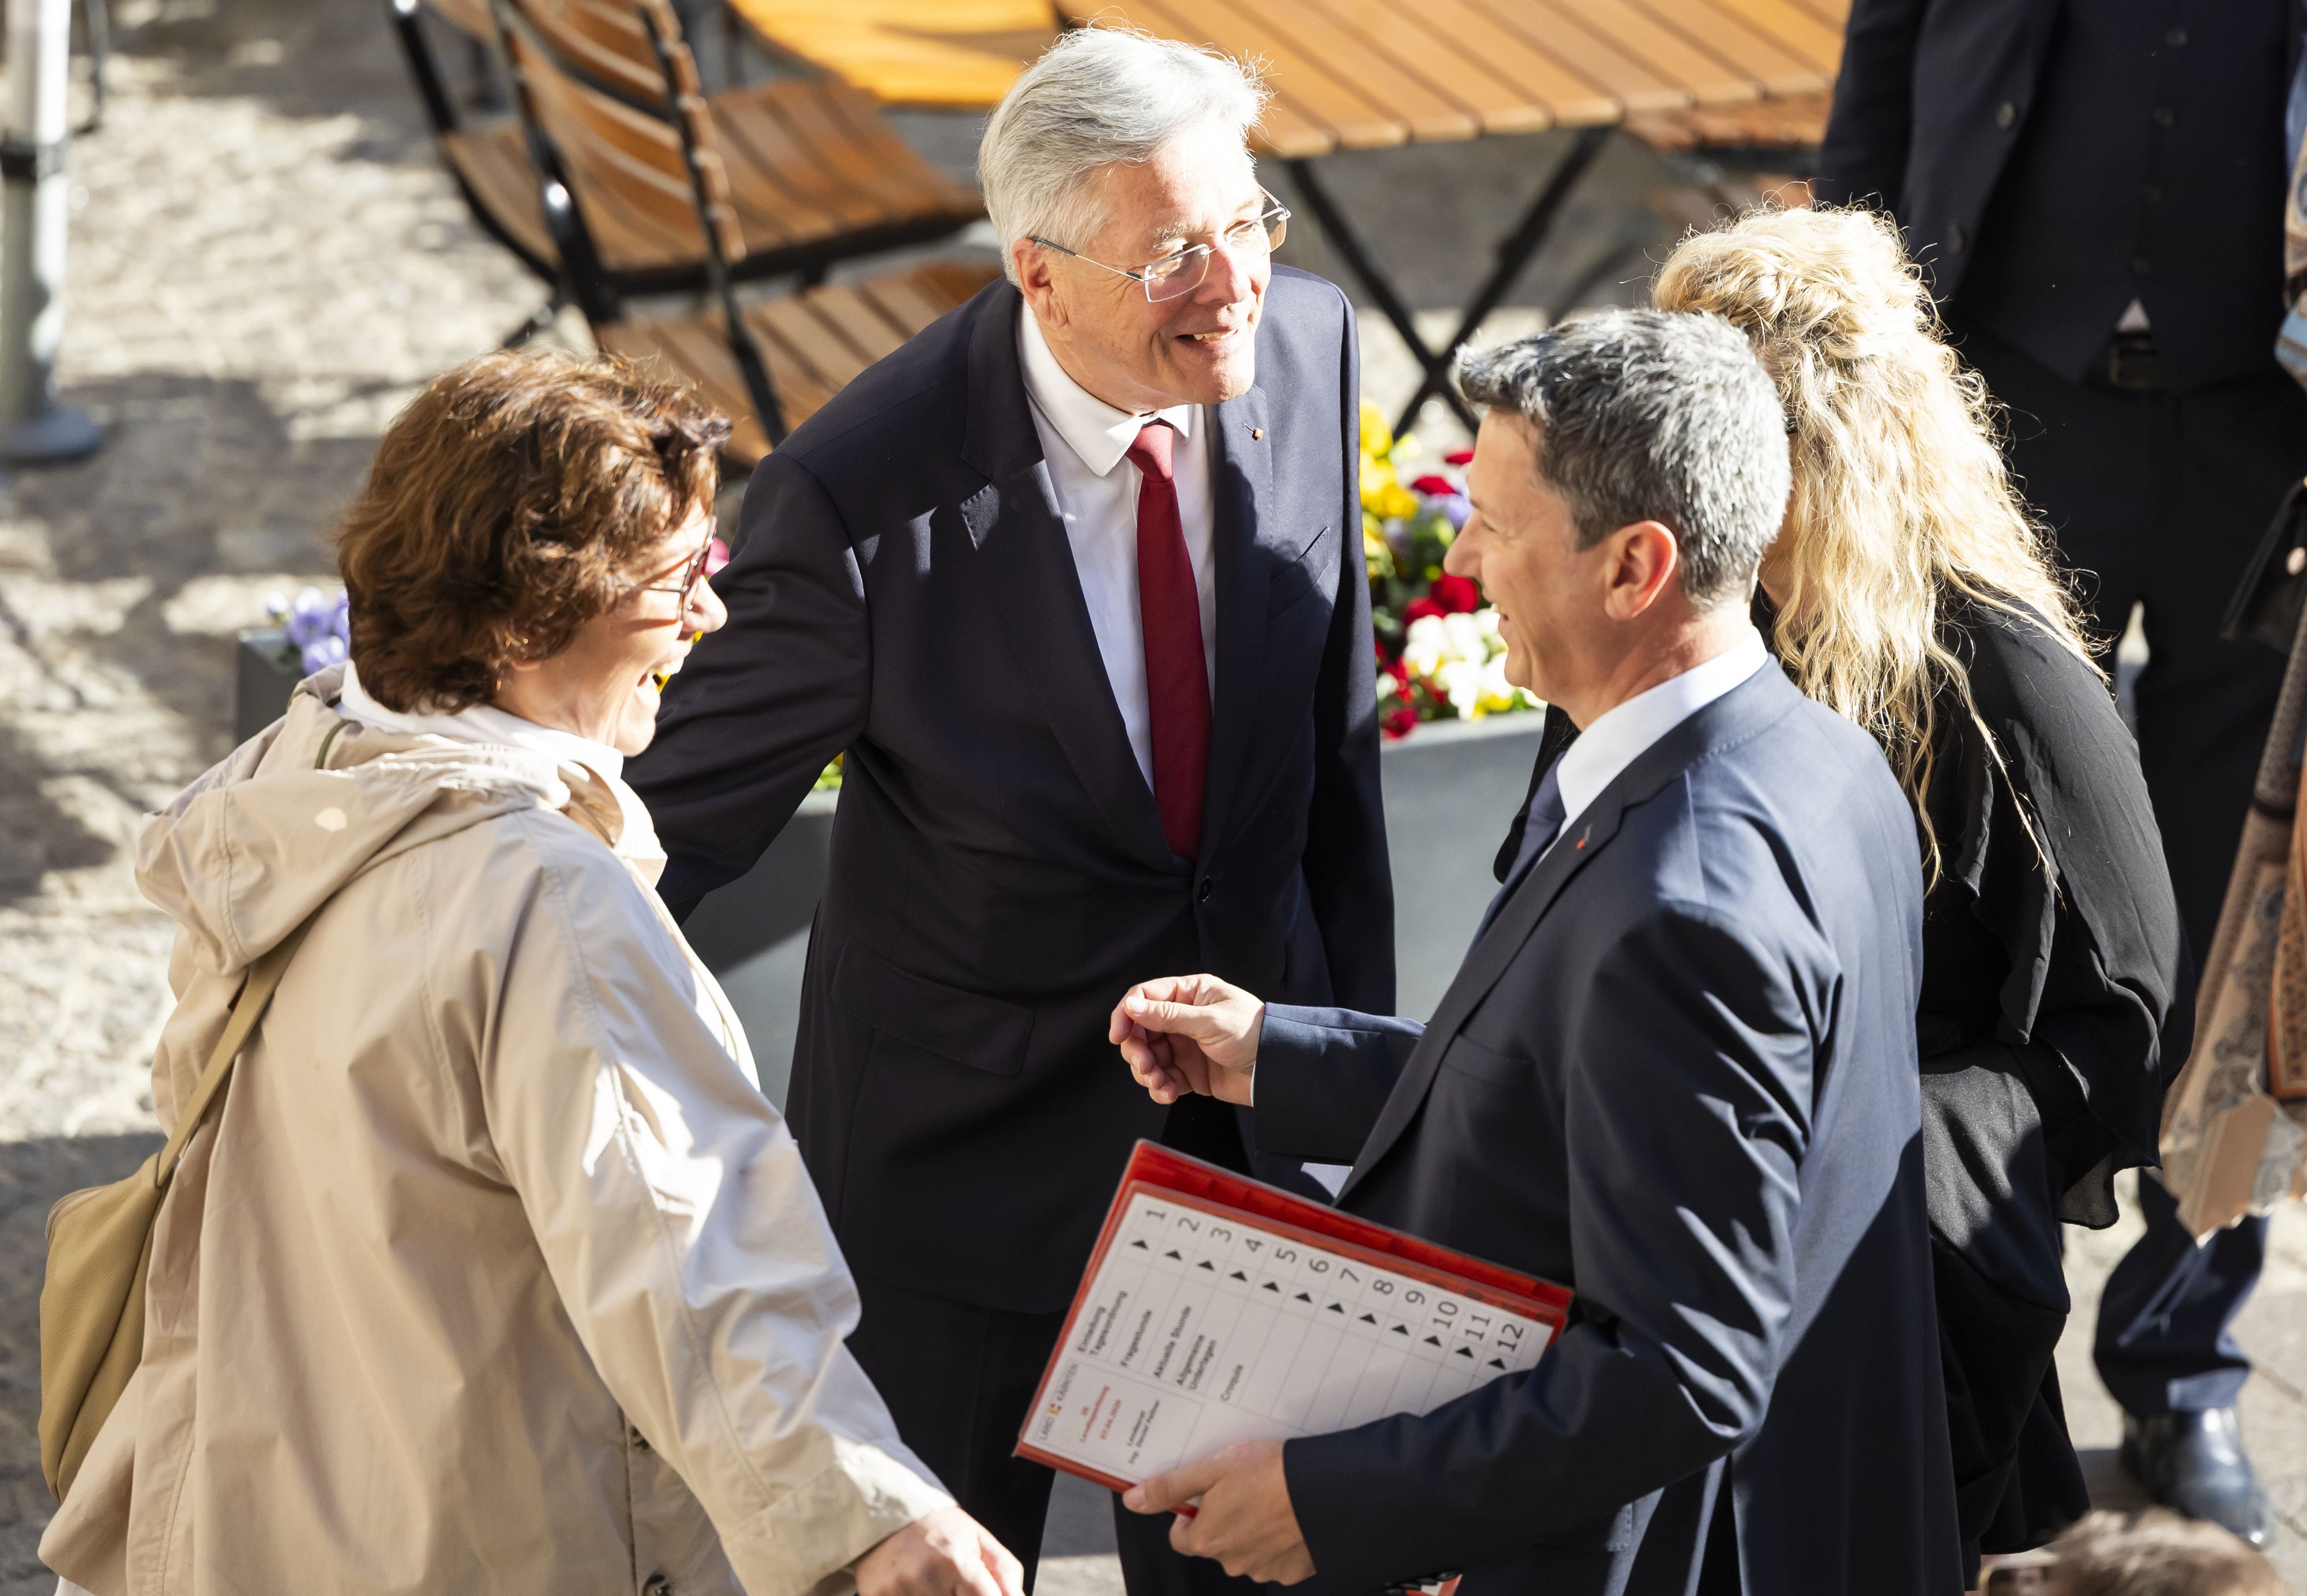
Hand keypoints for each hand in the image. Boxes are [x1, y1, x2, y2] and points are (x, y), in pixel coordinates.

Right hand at [855, 1506, 1023, 1595]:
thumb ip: (1004, 1573)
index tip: (982, 1591)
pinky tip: (915, 1587)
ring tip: (934, 1584)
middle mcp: (925, 1579)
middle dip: (961, 1595)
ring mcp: (897, 1592)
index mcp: (956, 1562)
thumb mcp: (979, 1540)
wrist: (886, 1516)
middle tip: (954, 1582)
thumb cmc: (940, 1530)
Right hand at [1108, 974, 1263, 1105]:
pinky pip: (1162, 1078)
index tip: (1119, 1036)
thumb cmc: (1253, 1034)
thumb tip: (1132, 1006)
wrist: (1277, 1070)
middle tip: (1146, 1067)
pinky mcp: (1188, 1071)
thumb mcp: (1210, 1021)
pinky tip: (1169, 1093)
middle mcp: (1183, 1017)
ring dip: (1147, 1073)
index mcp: (1189, 993)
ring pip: (1148, 1057)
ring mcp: (1184, 1045)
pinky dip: (1160, 1087)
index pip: (1144, 997)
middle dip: (1137, 1050)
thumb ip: (1169, 1016)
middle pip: (1140, 1030)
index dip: (1126, 1014)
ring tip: (1160, 1083)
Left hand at [1123, 1440, 1313, 1584]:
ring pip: (1246, 1549)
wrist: (1322, 1489)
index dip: (1190, 1512)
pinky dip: (1278, 1539)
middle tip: (1241, 1487)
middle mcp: (1232, 1562)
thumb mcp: (1210, 1469)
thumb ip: (1169, 1487)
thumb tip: (1133, 1500)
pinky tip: (1288, 1514)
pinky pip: (1276, 1556)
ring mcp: (1264, 1569)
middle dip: (1224, 1518)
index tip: (1205, 1493)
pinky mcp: (1292, 1570)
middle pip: (1215, 1542)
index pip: (1181, 1536)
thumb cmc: (1266, 1473)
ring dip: (1252, 1528)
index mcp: (1207, 1539)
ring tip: (1268, 1497)